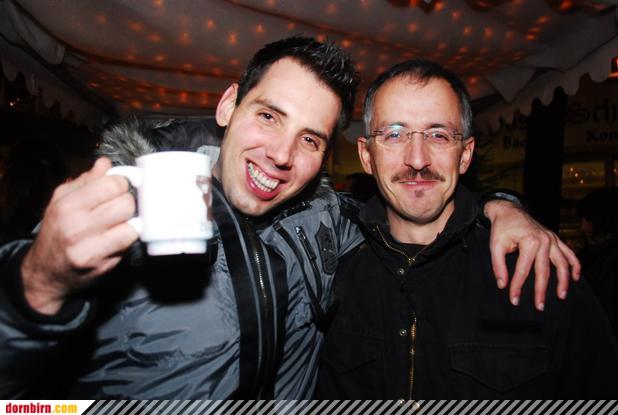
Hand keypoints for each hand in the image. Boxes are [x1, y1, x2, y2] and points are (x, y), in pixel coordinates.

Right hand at [21, 158, 138, 314]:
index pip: (112, 184)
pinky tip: (119, 237)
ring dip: (130, 221)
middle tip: (119, 207)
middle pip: (125, 203)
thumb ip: (86, 181)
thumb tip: (105, 164)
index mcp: (67, 205)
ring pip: (131, 223)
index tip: (120, 188)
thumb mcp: (62, 201)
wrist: (46, 273)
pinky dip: (129, 237)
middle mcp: (77, 226)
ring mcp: (90, 247)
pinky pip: (129, 242)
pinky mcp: (102, 264)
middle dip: (127, 202)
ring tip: (119, 222)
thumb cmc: (56, 233)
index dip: (121, 184)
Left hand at [484, 199, 580, 310]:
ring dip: (564, 281)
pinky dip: (574, 265)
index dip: (518, 286)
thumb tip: (502, 284)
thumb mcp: (495, 245)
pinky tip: (575, 278)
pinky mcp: (555, 238)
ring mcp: (552, 239)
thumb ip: (498, 266)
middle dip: (541, 290)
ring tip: (561, 296)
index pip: (523, 270)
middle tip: (539, 306)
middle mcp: (545, 240)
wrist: (508, 211)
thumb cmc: (501, 228)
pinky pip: (568, 253)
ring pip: (562, 263)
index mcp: (529, 241)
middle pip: (544, 270)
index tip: (514, 299)